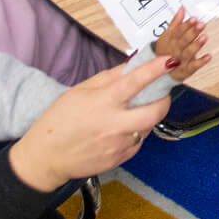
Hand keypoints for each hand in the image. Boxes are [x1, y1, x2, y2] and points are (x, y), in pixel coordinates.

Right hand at [9, 56, 173, 191]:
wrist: (46, 157)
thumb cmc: (59, 119)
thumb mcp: (80, 91)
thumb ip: (110, 78)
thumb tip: (133, 65)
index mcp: (103, 102)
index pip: (135, 82)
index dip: (156, 69)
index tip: (171, 60)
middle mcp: (114, 124)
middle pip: (155, 111)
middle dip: (164, 99)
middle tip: (161, 92)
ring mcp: (119, 144)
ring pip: (149, 127)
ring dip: (149, 115)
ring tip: (133, 111)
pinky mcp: (120, 158)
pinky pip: (139, 141)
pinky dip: (137, 131)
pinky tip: (122, 129)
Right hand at [154, 8, 211, 82]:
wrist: (160, 71)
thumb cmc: (166, 50)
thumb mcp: (167, 35)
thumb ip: (175, 22)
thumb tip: (182, 9)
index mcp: (170, 40)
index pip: (177, 31)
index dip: (186, 25)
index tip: (194, 19)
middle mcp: (175, 50)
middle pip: (183, 41)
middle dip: (192, 33)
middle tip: (201, 25)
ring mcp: (180, 61)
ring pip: (188, 53)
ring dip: (196, 45)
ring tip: (204, 37)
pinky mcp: (185, 70)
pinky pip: (193, 67)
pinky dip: (201, 62)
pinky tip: (208, 56)